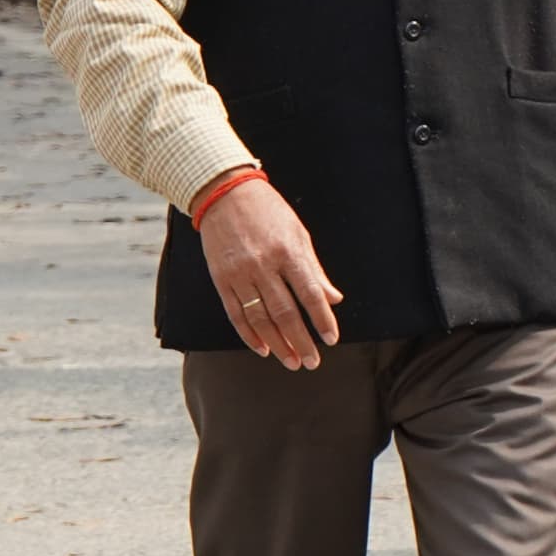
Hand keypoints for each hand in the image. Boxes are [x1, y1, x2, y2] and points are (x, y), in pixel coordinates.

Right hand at [195, 175, 345, 367]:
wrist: (225, 193)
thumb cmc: (269, 212)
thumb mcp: (298, 233)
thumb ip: (314, 269)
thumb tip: (334, 298)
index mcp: (288, 252)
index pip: (310, 293)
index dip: (322, 319)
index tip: (331, 339)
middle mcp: (264, 265)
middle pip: (285, 312)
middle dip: (301, 341)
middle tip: (312, 362)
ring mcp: (240, 273)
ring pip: (261, 318)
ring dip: (278, 344)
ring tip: (292, 361)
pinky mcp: (221, 279)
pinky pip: (236, 314)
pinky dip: (250, 335)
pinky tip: (264, 348)